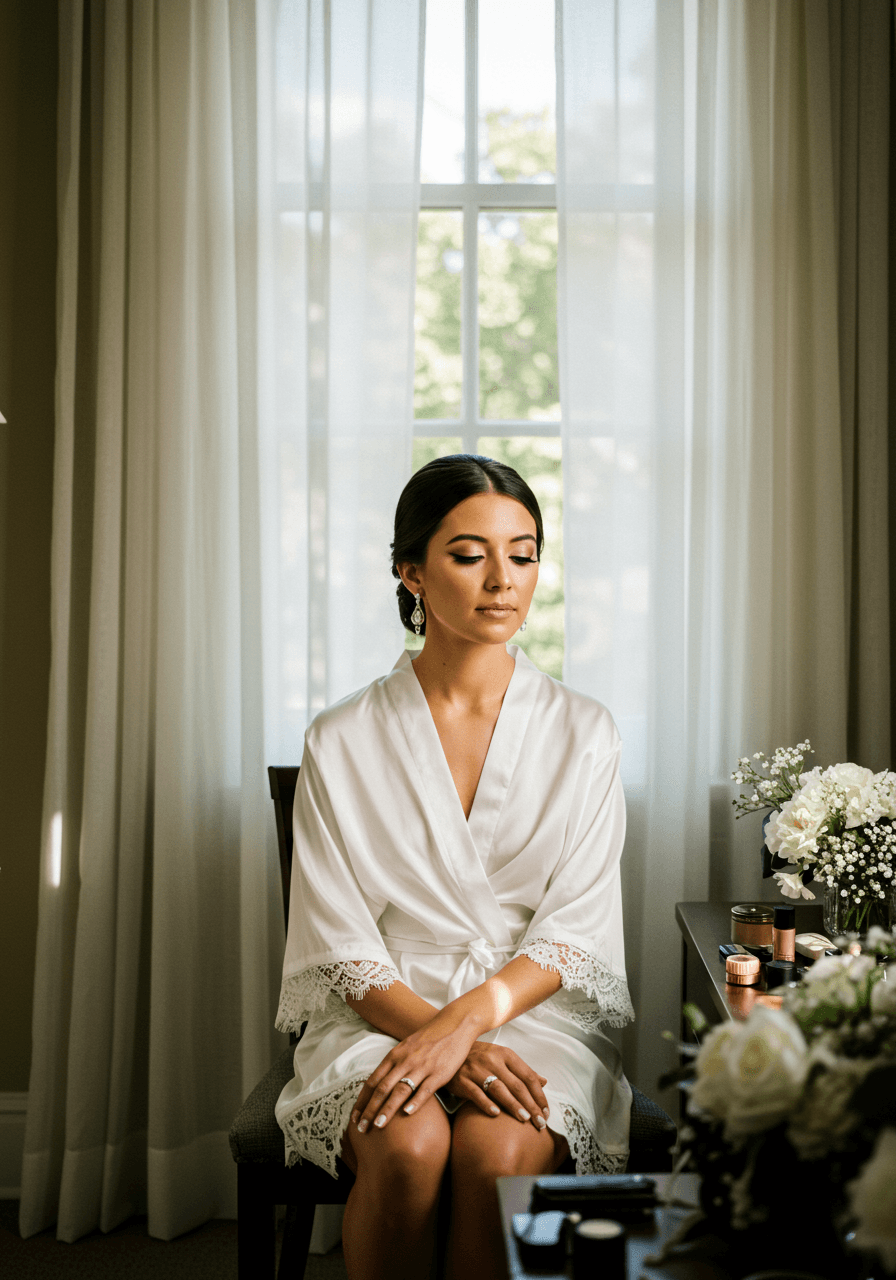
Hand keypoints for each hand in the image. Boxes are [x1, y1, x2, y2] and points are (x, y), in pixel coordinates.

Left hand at [350, 1009, 477, 1132]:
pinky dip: (415, 1101)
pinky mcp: (439, 1072)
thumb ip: (393, 1064)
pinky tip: (407, 1113)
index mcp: (394, 1055)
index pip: (372, 1081)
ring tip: (378, 1125)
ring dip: (388, 1109)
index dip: (362, 1101)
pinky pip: (425, 1089)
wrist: (454, 1024)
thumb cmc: (428, 1039)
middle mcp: (405, 1061)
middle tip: (361, 1128)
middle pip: (382, 1088)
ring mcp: (422, 1066)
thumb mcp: (406, 1047)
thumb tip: (379, 1085)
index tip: (354, 1118)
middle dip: (370, 1110)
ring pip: (400, 1090)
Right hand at [447, 1042, 548, 1130]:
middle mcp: (492, 1059)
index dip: (539, 1095)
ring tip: (525, 1119)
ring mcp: (476, 1069)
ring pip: (499, 1089)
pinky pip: (476, 1093)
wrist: (451, 1051)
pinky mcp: (462, 1079)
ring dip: (513, 1105)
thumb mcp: (502, 1058)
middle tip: (540, 1122)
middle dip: (531, 1105)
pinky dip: (486, 1104)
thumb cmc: (481, 1057)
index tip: (546, 1111)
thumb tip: (544, 1082)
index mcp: (505, 1054)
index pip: (527, 1076)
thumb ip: (522, 1070)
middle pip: (516, 1085)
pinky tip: (496, 1114)